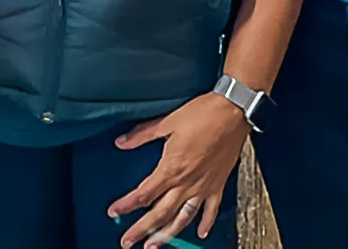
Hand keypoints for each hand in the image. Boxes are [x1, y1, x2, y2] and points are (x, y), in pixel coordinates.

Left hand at [108, 93, 249, 247]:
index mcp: (171, 168)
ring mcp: (203, 186)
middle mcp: (186, 182)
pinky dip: (206, 223)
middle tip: (127, 242)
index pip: (143, 194)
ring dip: (167, 235)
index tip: (114, 212)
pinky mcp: (218, 184)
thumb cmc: (203, 114)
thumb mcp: (168, 122)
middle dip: (141, 230)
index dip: (126, 205)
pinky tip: (200, 234)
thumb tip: (121, 142)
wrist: (234, 111)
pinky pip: (211, 210)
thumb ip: (142, 135)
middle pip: (159, 213)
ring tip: (154, 246)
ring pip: (182, 218)